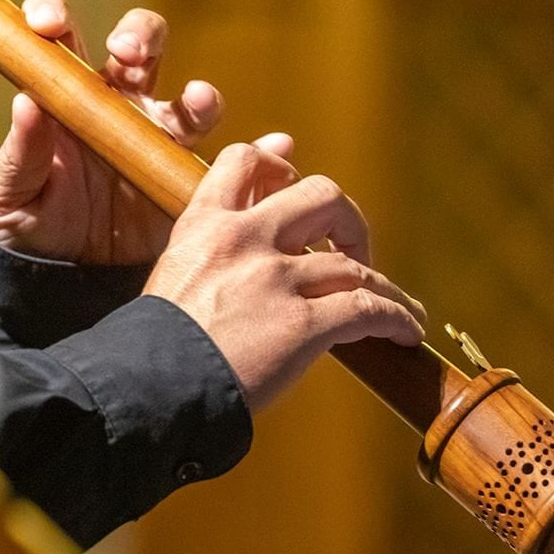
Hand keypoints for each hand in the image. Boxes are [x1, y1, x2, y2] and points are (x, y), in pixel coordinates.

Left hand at [0, 0, 290, 263]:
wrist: (65, 284)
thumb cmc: (28, 230)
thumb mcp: (8, 197)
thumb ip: (19, 152)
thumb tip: (26, 102)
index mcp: (70, 95)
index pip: (65, 37)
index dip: (57, 15)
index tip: (50, 24)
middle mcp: (120, 106)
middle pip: (142, 48)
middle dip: (140, 38)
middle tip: (130, 56)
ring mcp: (160, 141)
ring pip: (191, 101)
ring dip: (201, 97)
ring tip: (200, 104)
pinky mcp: (187, 180)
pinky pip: (233, 161)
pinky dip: (261, 153)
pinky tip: (274, 149)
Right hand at [144, 144, 426, 411]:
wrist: (147, 390)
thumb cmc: (154, 347)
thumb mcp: (171, 276)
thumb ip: (204, 249)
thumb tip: (234, 237)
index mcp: (204, 225)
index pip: (245, 163)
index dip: (279, 164)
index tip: (294, 173)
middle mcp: (244, 240)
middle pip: (322, 196)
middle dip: (348, 221)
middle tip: (350, 250)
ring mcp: (275, 281)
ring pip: (353, 264)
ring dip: (384, 285)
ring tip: (399, 307)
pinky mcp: (302, 326)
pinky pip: (367, 309)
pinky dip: (396, 318)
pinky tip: (406, 334)